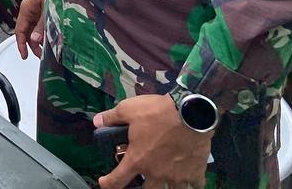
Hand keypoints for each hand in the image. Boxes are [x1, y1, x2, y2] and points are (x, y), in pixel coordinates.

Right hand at [14, 0, 47, 58]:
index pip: (20, 30)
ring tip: (48, 49)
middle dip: (33, 45)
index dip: (21, 44)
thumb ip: (42, 25)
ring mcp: (36, 9)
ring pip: (34, 28)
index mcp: (26, 9)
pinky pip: (41, 23)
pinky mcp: (43, 9)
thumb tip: (35, 41)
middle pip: (27, 31)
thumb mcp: (48, 8)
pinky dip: (44, 32)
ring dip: (39, 39)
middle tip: (41, 56)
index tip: (24, 56)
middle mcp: (29, 10)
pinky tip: (52, 37)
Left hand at [93, 95, 212, 188]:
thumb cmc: (157, 112)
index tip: (104, 183)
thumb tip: (96, 122)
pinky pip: (195, 186)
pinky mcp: (195, 173)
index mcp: (138, 160)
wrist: (191, 113)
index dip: (108, 184)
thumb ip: (112, 117)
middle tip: (139, 181)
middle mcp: (156, 174)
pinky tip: (189, 179)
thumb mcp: (128, 110)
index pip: (117, 180)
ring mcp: (177, 176)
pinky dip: (191, 184)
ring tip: (164, 181)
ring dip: (166, 187)